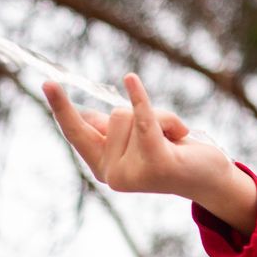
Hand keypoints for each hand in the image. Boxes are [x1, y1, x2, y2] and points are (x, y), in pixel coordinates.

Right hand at [44, 73, 233, 196]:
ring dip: (162, 117)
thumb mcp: (134, 141)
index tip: (47, 83)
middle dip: (140, 113)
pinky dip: (139, 99)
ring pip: (133, 114)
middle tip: (163, 136)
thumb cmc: (170, 153)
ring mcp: (132, 173)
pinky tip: (131, 79)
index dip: (62, 108)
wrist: (208, 177)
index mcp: (103, 168)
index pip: (77, 133)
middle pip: (113, 115)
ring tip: (175, 139)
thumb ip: (109, 130)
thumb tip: (83, 115)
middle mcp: (113, 176)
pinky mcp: (156, 164)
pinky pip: (144, 120)